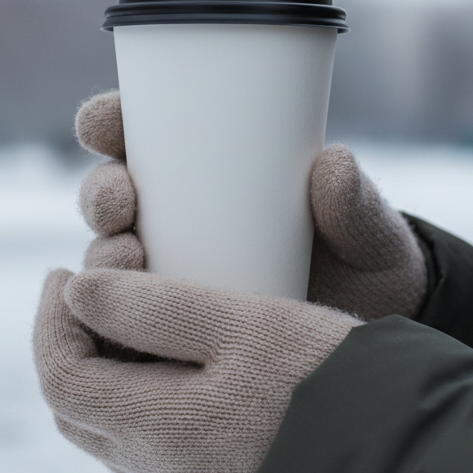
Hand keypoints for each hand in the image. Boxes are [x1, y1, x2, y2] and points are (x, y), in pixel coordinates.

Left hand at [33, 266, 361, 472]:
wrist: (406, 466)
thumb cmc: (330, 385)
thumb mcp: (244, 324)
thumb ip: (155, 308)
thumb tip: (76, 292)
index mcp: (159, 428)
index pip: (61, 378)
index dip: (49, 321)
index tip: (65, 269)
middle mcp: (168, 469)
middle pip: (80, 410)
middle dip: (68, 345)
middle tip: (86, 293)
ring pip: (117, 432)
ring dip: (108, 372)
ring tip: (131, 319)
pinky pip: (160, 445)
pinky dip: (146, 397)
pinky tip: (183, 365)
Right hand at [74, 90, 428, 319]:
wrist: (372, 351)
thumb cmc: (364, 268)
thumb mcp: (368, 234)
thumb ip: (355, 204)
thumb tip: (333, 164)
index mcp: (209, 175)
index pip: (142, 137)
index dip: (108, 121)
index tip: (106, 121)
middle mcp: (175, 223)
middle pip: (108, 198)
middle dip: (100, 193)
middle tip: (121, 201)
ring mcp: (167, 280)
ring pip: (105, 262)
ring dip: (100, 255)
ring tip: (126, 257)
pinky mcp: (166, 337)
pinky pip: (118, 330)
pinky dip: (103, 323)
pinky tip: (108, 324)